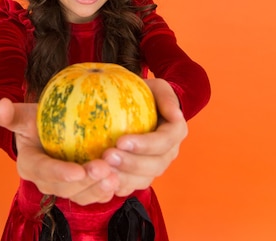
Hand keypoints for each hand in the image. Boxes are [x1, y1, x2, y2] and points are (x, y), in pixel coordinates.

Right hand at [0, 98, 119, 204]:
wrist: (54, 131)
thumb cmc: (39, 121)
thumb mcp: (25, 116)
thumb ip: (12, 115)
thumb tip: (1, 106)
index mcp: (30, 166)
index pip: (43, 172)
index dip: (59, 174)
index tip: (77, 170)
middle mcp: (47, 183)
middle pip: (66, 189)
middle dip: (85, 182)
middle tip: (103, 168)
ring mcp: (66, 189)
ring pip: (83, 196)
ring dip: (99, 189)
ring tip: (115, 177)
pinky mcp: (84, 190)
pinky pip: (95, 195)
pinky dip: (108, 190)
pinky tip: (121, 180)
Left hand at [101, 78, 187, 196]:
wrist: (140, 107)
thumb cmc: (146, 94)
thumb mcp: (157, 88)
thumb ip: (167, 98)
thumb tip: (176, 115)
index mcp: (175, 132)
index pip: (164, 142)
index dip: (145, 145)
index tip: (121, 141)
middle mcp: (168, 153)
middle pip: (155, 165)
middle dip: (131, 163)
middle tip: (107, 156)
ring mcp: (155, 167)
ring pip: (143, 179)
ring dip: (122, 176)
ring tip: (101, 168)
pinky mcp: (140, 176)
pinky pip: (130, 186)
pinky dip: (116, 185)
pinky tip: (99, 179)